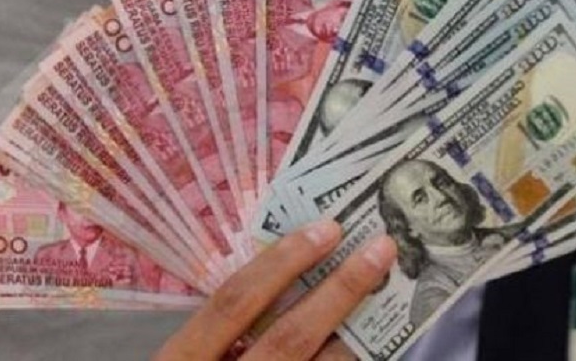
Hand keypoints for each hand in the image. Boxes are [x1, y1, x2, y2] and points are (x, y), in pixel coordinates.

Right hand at [155, 220, 396, 360]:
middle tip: (381, 248)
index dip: (281, 262)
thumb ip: (220, 327)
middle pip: (289, 336)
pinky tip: (371, 341)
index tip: (326, 228)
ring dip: (358, 332)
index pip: (234, 302)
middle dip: (340, 289)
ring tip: (387, 293)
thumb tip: (285, 274)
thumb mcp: (188, 357)